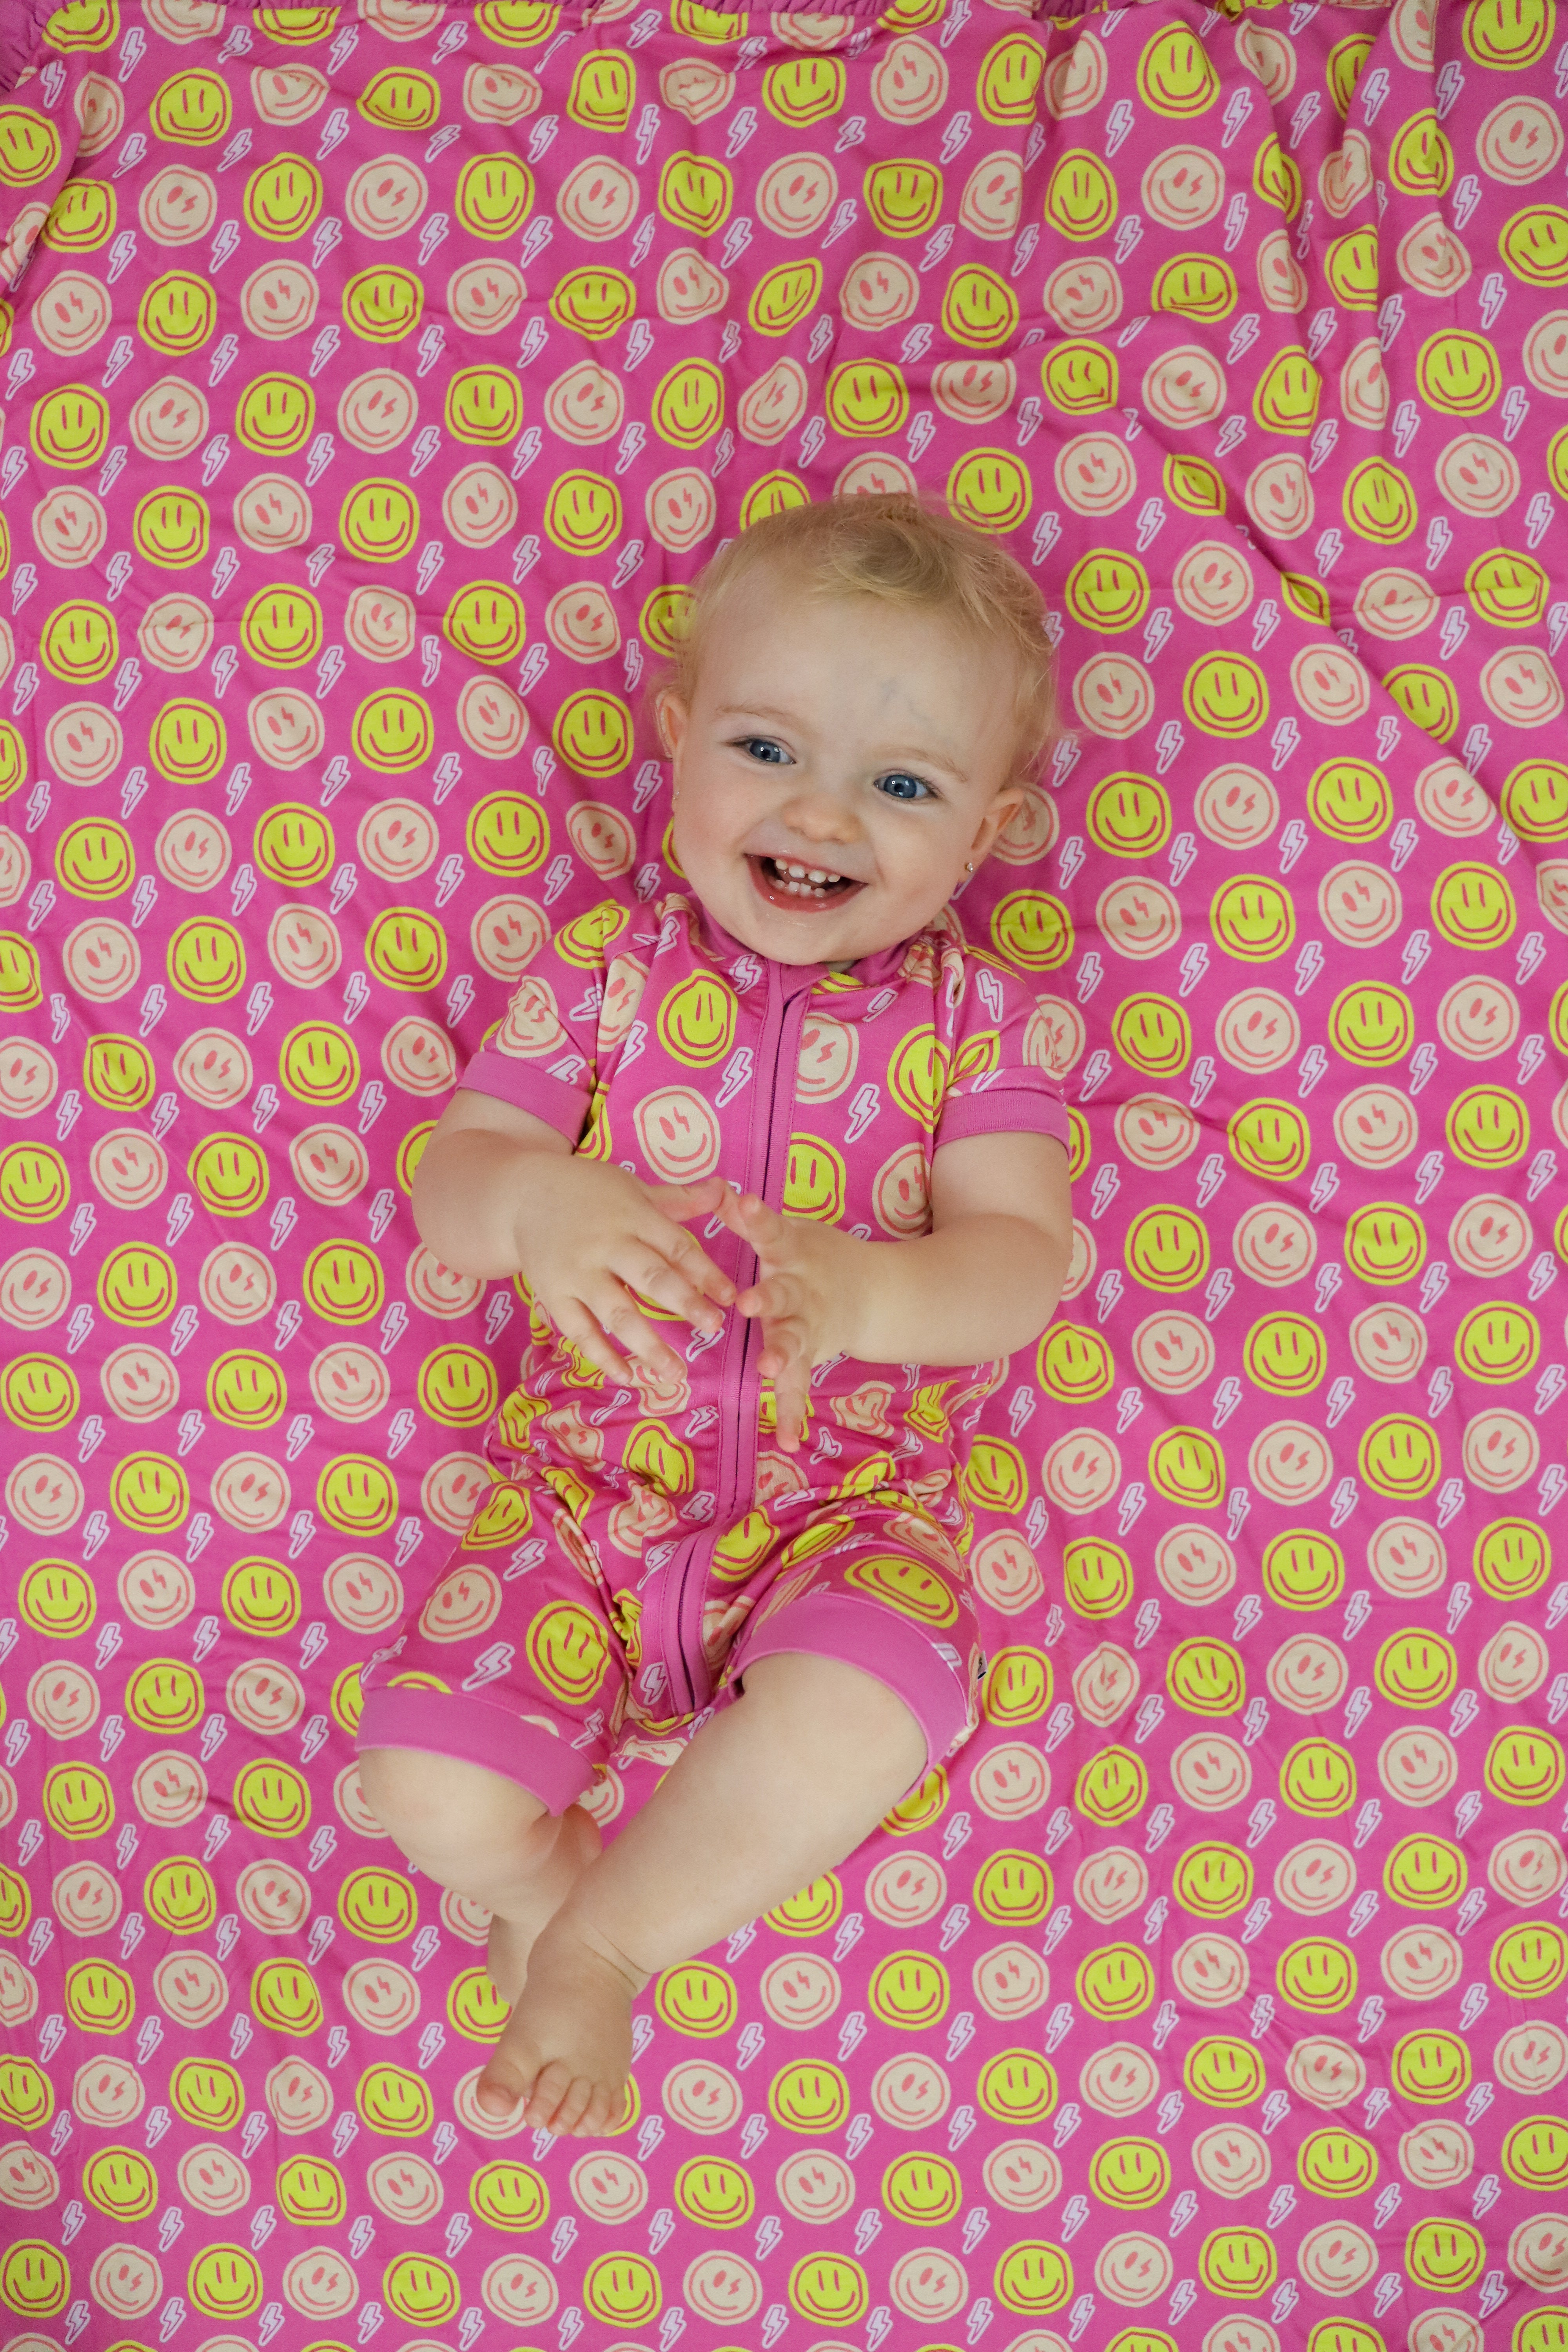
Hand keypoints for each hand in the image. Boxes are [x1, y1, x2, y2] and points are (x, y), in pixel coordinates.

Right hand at [513, 1158, 734, 1383]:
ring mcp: (577, 1273)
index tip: (730, 1297)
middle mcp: (605, 1245)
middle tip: (714, 1329)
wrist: (523, 1196)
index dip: (705, 1272)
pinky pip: (580, 1331)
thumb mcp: (634, 1189)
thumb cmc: (589, 1193)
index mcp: (632, 1216)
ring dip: (647, 1345)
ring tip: (675, 1373)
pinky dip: (602, 1356)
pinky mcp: (553, 1295)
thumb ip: (678, 1199)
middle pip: (650, 1278)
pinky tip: (627, 1376)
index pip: (676, 1247)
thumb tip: (724, 1190)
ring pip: (616, 1313)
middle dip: (684, 1304)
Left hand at [716, 1188, 859, 1451]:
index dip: (758, 1218)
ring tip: (769, 1369)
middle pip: (784, 1293)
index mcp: (793, 1253)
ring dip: (782, 1355)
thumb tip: (715, 1189)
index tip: (742, 1204)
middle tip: (747, 1302)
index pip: (772, 1231)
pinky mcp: (811, 1357)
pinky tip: (789, 1441)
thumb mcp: (790, 1231)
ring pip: (794, 1342)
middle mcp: (802, 1290)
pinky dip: (796, 1413)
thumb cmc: (816, 1257)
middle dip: (767, 1298)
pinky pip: (801, 1388)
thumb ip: (751, 1219)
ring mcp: (809, 1327)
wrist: (873, 1293)